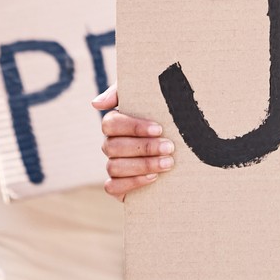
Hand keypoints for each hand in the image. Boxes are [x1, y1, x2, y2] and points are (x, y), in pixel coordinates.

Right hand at [93, 85, 173, 199]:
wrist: (183, 147)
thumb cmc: (164, 116)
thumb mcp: (149, 98)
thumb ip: (121, 92)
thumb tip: (96, 103)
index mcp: (115, 123)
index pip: (111, 123)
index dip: (134, 127)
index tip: (159, 129)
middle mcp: (110, 145)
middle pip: (113, 147)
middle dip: (144, 148)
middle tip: (169, 148)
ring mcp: (113, 165)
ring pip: (114, 167)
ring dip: (143, 165)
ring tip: (168, 163)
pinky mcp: (118, 186)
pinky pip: (113, 187)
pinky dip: (132, 183)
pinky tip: (154, 178)